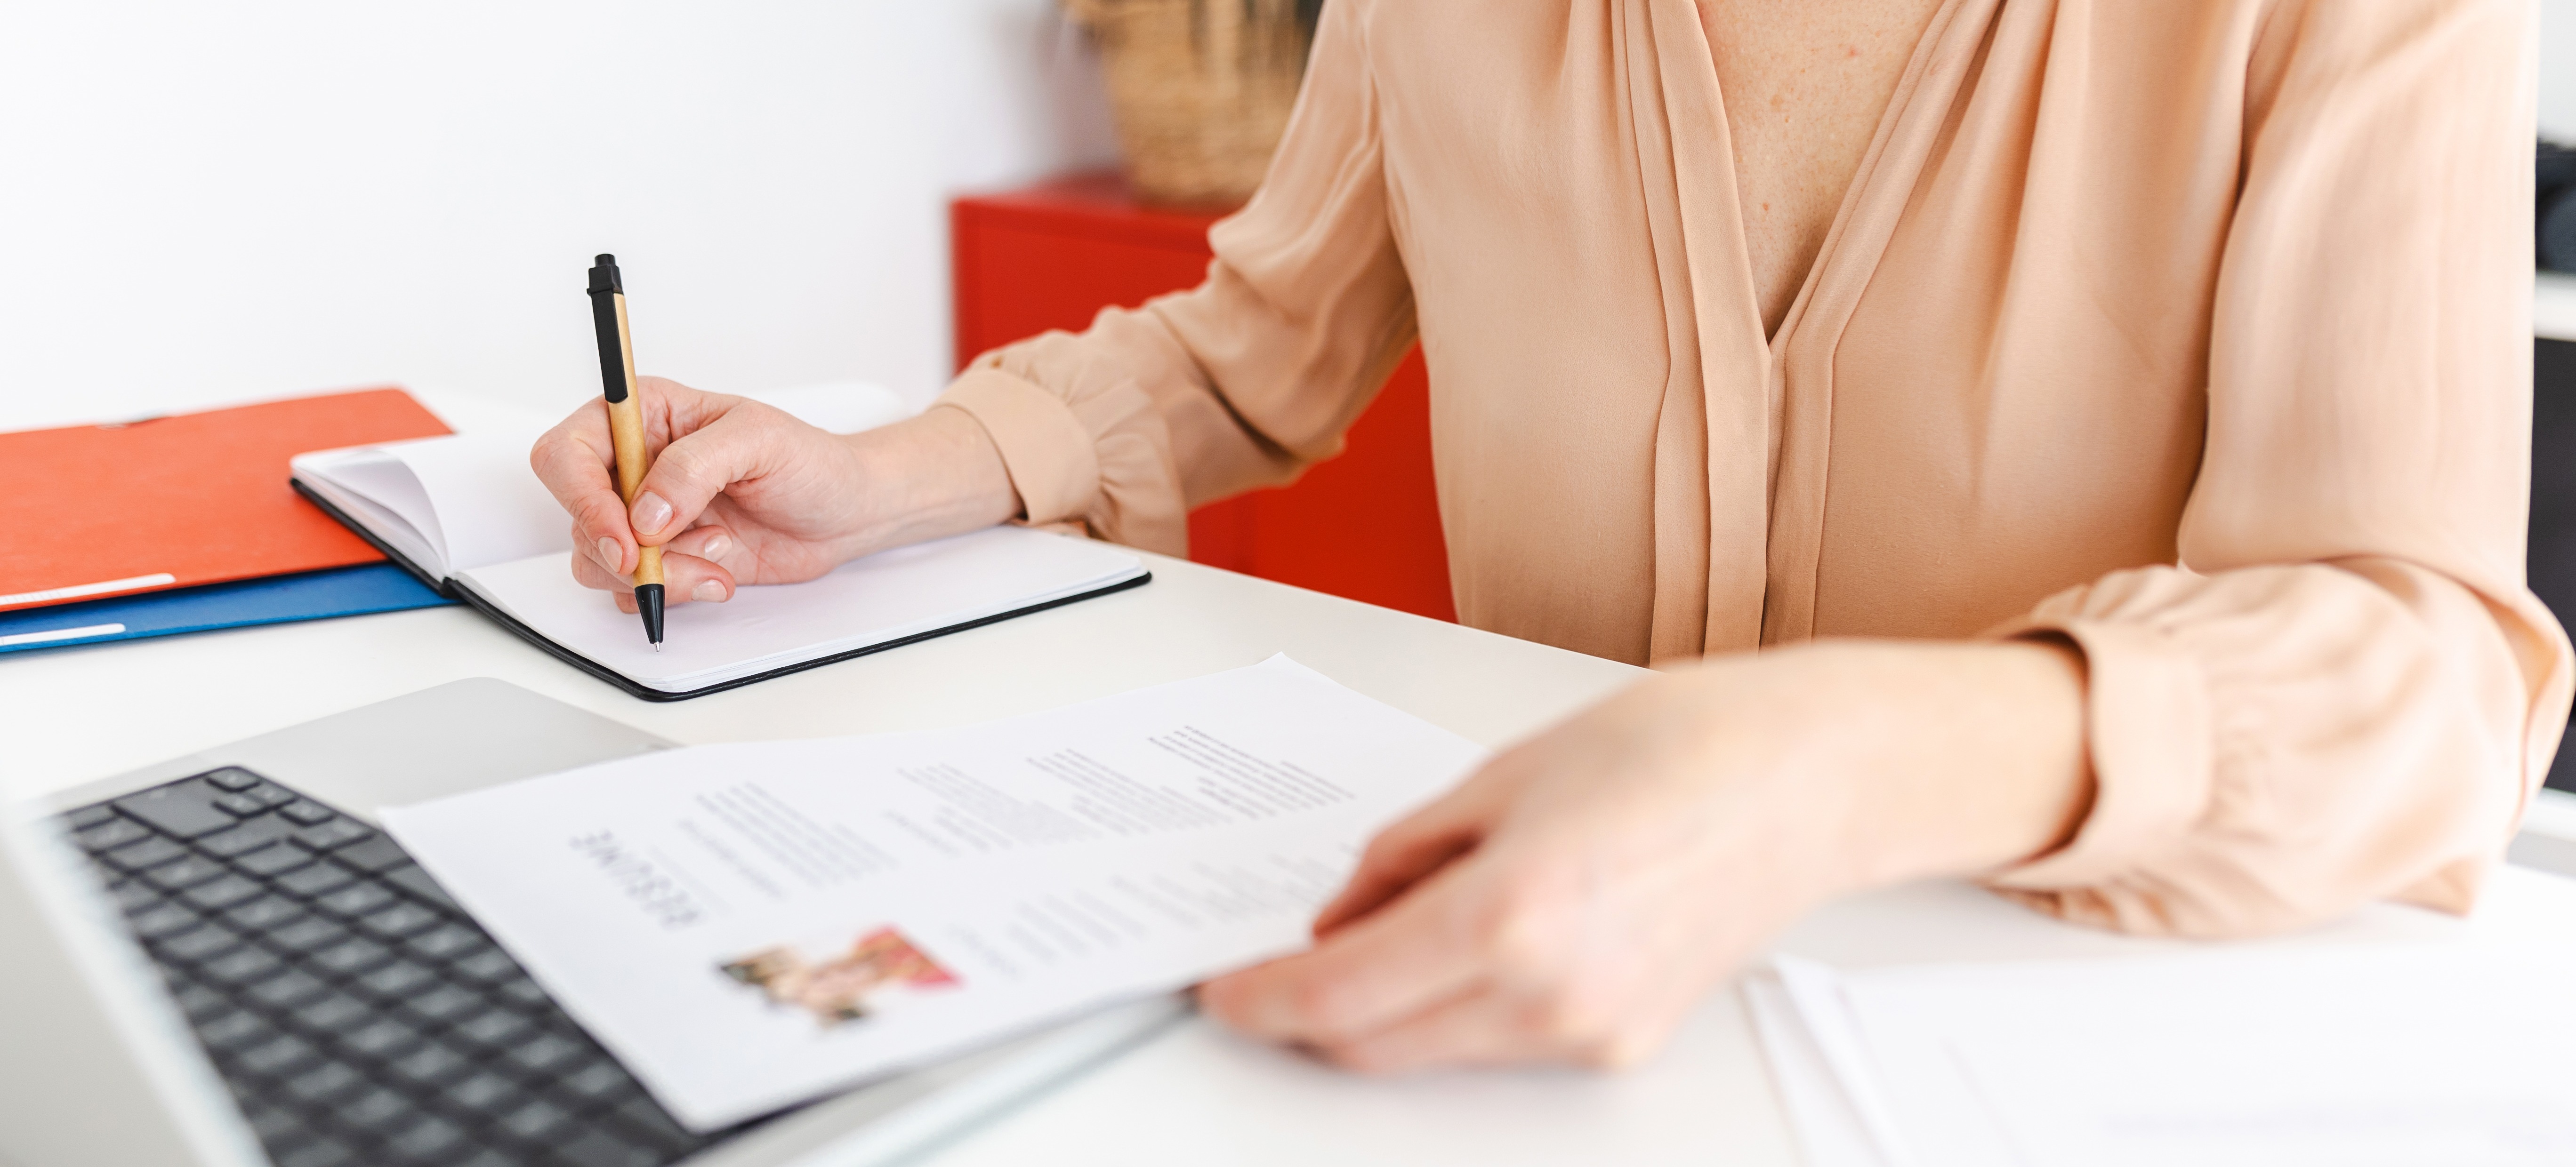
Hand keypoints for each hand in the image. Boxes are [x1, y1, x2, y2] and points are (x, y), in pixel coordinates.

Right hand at [529, 377, 1021, 610]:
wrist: (846, 512)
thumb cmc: (810, 462)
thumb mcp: (758, 441)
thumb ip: (694, 467)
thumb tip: (645, 511)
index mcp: (644, 415)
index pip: (568, 450)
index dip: (582, 497)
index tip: (624, 535)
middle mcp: (634, 465)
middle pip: (576, 513)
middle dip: (622, 548)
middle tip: (667, 559)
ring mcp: (645, 516)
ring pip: (599, 559)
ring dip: (658, 573)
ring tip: (719, 557)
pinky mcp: (664, 558)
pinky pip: (632, 589)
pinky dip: (675, 591)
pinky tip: (720, 575)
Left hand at [1196, 639, 2090, 1072]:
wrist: (1806, 779)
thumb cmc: (1673, 746)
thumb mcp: (1499, 777)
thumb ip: (1403, 858)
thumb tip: (1338, 919)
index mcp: (1507, 913)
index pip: (1337, 993)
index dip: (1260, 998)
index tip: (1221, 988)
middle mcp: (1548, 992)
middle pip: (1373, 1043)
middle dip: (1305, 1014)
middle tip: (1268, 970)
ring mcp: (1589, 1030)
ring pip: (1432, 1051)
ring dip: (1379, 1012)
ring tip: (1374, 933)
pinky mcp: (1619, 1042)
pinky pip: (1499, 1042)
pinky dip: (1451, 1007)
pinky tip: (1459, 941)